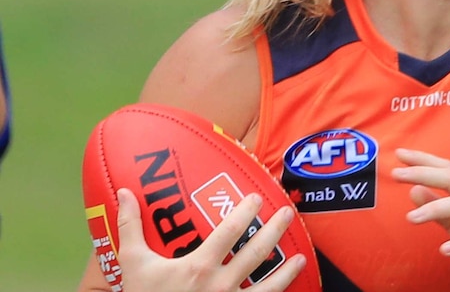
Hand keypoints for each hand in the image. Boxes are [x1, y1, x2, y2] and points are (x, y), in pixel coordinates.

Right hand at [115, 187, 307, 291]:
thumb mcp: (134, 264)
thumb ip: (131, 227)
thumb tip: (124, 192)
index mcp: (198, 266)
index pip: (230, 231)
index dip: (246, 211)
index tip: (256, 197)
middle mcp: (220, 284)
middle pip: (256, 253)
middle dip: (275, 230)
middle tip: (287, 212)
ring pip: (268, 286)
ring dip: (287, 270)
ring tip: (301, 256)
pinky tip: (289, 291)